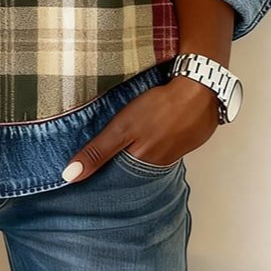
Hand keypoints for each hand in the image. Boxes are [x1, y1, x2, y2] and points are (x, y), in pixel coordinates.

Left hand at [61, 75, 219, 182]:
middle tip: (97, 157)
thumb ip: (98, 151)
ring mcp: (174, 152)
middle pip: (132, 169)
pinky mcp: (184, 139)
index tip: (82, 173)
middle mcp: (159, 165)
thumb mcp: (122, 128)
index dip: (100, 174)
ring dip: (136, 152)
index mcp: (142, 165)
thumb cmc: (158, 109)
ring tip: (120, 144)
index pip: (116, 179)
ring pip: (148, 157)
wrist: (200, 91)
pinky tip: (147, 132)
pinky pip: (163, 146)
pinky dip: (153, 141)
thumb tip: (69, 176)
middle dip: (116, 165)